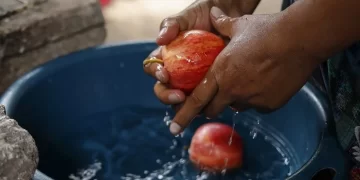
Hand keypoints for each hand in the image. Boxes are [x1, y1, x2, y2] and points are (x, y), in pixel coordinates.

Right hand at [143, 0, 260, 107]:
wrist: (229, 14)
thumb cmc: (204, 13)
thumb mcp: (187, 15)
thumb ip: (171, 24)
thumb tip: (159, 40)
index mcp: (166, 55)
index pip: (152, 68)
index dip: (155, 73)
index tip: (164, 74)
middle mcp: (176, 70)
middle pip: (163, 89)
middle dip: (167, 96)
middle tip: (179, 97)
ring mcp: (192, 79)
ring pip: (181, 99)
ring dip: (184, 106)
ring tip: (194, 107)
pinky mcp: (208, 83)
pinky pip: (205, 97)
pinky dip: (206, 102)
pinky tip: (213, 102)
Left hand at [168, 7, 322, 134]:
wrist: (299, 39)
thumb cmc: (267, 30)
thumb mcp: (240, 25)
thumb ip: (223, 24)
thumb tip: (214, 13)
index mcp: (221, 72)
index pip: (196, 100)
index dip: (183, 116)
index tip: (173, 128)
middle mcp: (233, 90)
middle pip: (213, 109)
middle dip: (209, 108)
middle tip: (212, 102)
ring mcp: (252, 99)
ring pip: (237, 106)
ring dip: (235, 99)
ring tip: (246, 81)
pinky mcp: (269, 105)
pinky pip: (257, 106)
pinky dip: (256, 98)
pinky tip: (265, 82)